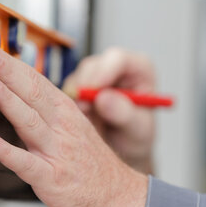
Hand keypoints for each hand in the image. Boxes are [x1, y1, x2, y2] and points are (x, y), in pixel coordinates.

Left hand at [0, 44, 147, 206]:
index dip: (14, 64)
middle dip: (8, 71)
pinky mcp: (51, 178)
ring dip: (8, 100)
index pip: (39, 82)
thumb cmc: (94, 166)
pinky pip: (26, 163)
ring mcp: (57, 152)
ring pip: (30, 121)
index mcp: (68, 113)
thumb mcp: (77, 129)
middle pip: (34, 93)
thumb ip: (51, 113)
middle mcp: (63, 128)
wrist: (120, 198)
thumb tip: (21, 96)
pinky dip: (7, 151)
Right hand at [62, 48, 154, 173]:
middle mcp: (115, 67)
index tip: (93, 91)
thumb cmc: (137, 133)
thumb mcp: (137, 129)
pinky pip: (67, 92)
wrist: (125, 148)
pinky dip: (69, 107)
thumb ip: (124, 113)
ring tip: (90, 123)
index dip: (104, 72)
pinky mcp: (79, 87)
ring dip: (78, 101)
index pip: (118, 59)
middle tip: (84, 110)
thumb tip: (103, 98)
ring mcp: (95, 75)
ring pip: (77, 78)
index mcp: (138, 68)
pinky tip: (81, 121)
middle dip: (85, 88)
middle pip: (93, 66)